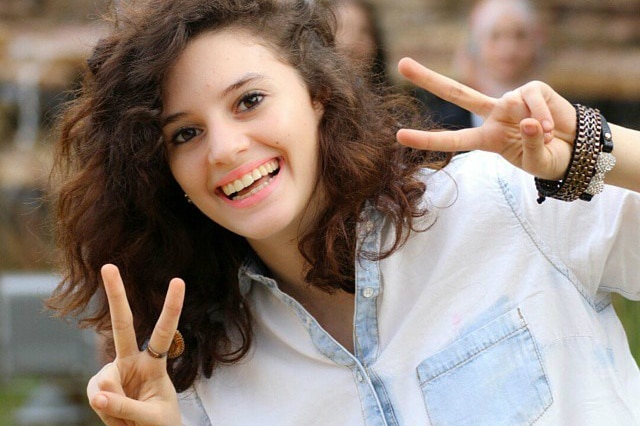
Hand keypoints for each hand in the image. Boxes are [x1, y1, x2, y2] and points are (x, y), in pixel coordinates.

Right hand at [86, 264, 184, 424]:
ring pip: (105, 381)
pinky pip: (97, 395)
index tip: (178, 280)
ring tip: (129, 417)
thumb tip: (97, 395)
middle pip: (123, 325)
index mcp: (156, 363)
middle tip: (108, 266)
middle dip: (116, 296)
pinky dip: (105, 408)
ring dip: (115, 405)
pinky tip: (113, 413)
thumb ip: (126, 406)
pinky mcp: (101, 387)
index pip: (164, 331)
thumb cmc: (160, 425)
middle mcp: (134, 361)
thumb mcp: (152, 418)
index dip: (171, 307)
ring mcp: (116, 372)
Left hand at [397, 57, 577, 180]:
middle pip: (457, 93)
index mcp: (487, 139)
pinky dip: (543, 115)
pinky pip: (532, 99)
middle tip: (401, 64)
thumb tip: (529, 121)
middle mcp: (493, 115)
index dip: (427, 138)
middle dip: (429, 78)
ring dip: (535, 127)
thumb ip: (532, 146)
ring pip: (510, 103)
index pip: (453, 140)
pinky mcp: (531, 88)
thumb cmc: (550, 158)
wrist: (576, 148)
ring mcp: (510, 100)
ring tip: (549, 139)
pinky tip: (552, 126)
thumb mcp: (538, 162)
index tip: (399, 136)